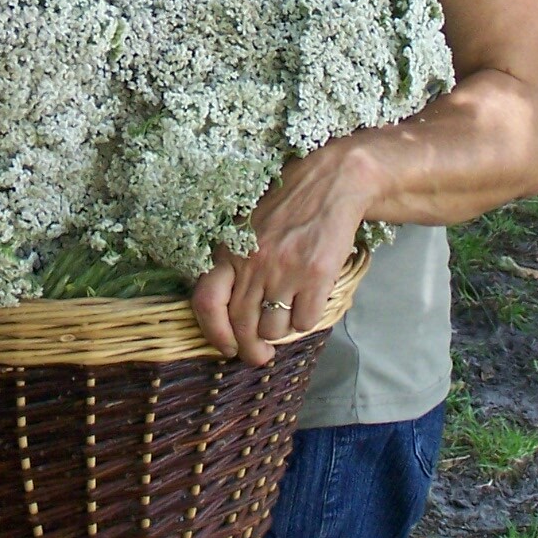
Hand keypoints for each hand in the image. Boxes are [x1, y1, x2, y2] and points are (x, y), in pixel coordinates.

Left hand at [190, 138, 382, 364]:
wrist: (331, 182)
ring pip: (274, 329)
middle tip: (260, 356)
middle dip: (251, 350)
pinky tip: (310, 302)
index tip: (226, 347)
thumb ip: (236, 264)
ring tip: (287, 317)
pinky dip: (307, 320)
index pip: (207, 302)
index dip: (214, 333)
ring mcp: (284, 270)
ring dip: (280, 333)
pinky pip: (305, 321)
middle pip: (242, 326)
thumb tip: (231, 313)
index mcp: (231, 250)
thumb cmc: (288, 207)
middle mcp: (253, 263)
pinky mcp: (315, 275)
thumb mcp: (248, 229)